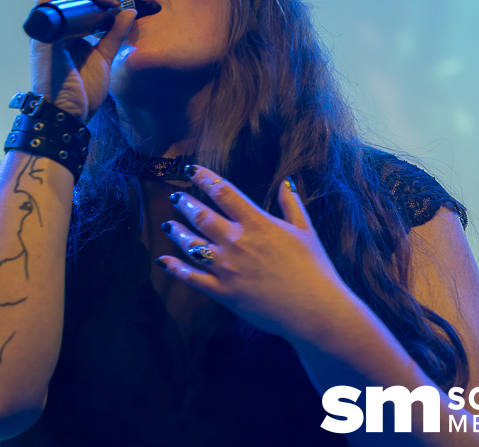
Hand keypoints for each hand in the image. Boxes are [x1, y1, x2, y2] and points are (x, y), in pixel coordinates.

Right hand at [29, 0, 135, 121]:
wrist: (68, 115)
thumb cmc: (82, 92)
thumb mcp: (104, 56)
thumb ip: (114, 34)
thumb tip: (128, 11)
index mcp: (63, 30)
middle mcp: (51, 26)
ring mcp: (44, 30)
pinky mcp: (42, 36)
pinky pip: (49, 3)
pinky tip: (96, 3)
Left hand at [157, 165, 351, 341]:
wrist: (314, 310)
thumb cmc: (314, 269)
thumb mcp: (306, 230)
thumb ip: (292, 205)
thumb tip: (286, 182)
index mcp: (257, 223)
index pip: (224, 192)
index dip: (204, 177)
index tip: (191, 169)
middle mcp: (237, 241)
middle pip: (202, 215)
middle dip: (185, 203)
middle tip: (176, 197)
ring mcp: (227, 267)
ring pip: (192, 244)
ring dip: (177, 232)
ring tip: (168, 225)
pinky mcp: (223, 292)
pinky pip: (192, 278)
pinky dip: (175, 268)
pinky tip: (163, 260)